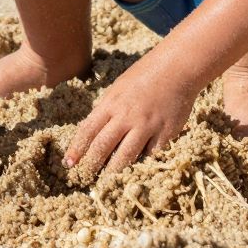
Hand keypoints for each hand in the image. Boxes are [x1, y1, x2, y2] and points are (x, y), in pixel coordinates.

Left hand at [65, 49, 200, 177]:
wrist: (177, 68)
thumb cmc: (145, 75)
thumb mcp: (119, 88)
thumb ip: (108, 109)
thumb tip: (95, 131)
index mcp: (112, 103)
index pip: (88, 130)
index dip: (77, 149)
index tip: (69, 162)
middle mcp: (127, 116)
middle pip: (103, 146)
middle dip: (92, 164)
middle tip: (85, 177)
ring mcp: (147, 125)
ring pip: (126, 155)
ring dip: (115, 170)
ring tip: (108, 180)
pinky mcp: (165, 133)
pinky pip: (151, 153)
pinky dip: (144, 159)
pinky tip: (139, 164)